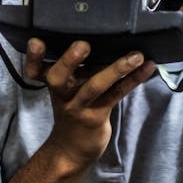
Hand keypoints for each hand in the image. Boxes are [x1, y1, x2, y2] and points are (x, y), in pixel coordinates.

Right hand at [24, 39, 154, 165]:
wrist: (72, 149)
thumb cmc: (73, 107)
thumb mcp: (67, 87)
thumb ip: (76, 65)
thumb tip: (102, 33)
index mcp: (52, 83)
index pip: (35, 70)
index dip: (34, 57)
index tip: (35, 41)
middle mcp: (62, 93)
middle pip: (59, 77)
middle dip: (69, 60)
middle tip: (82, 44)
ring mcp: (78, 106)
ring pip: (95, 86)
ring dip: (116, 69)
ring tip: (136, 55)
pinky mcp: (97, 116)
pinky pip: (116, 94)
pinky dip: (134, 79)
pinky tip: (148, 67)